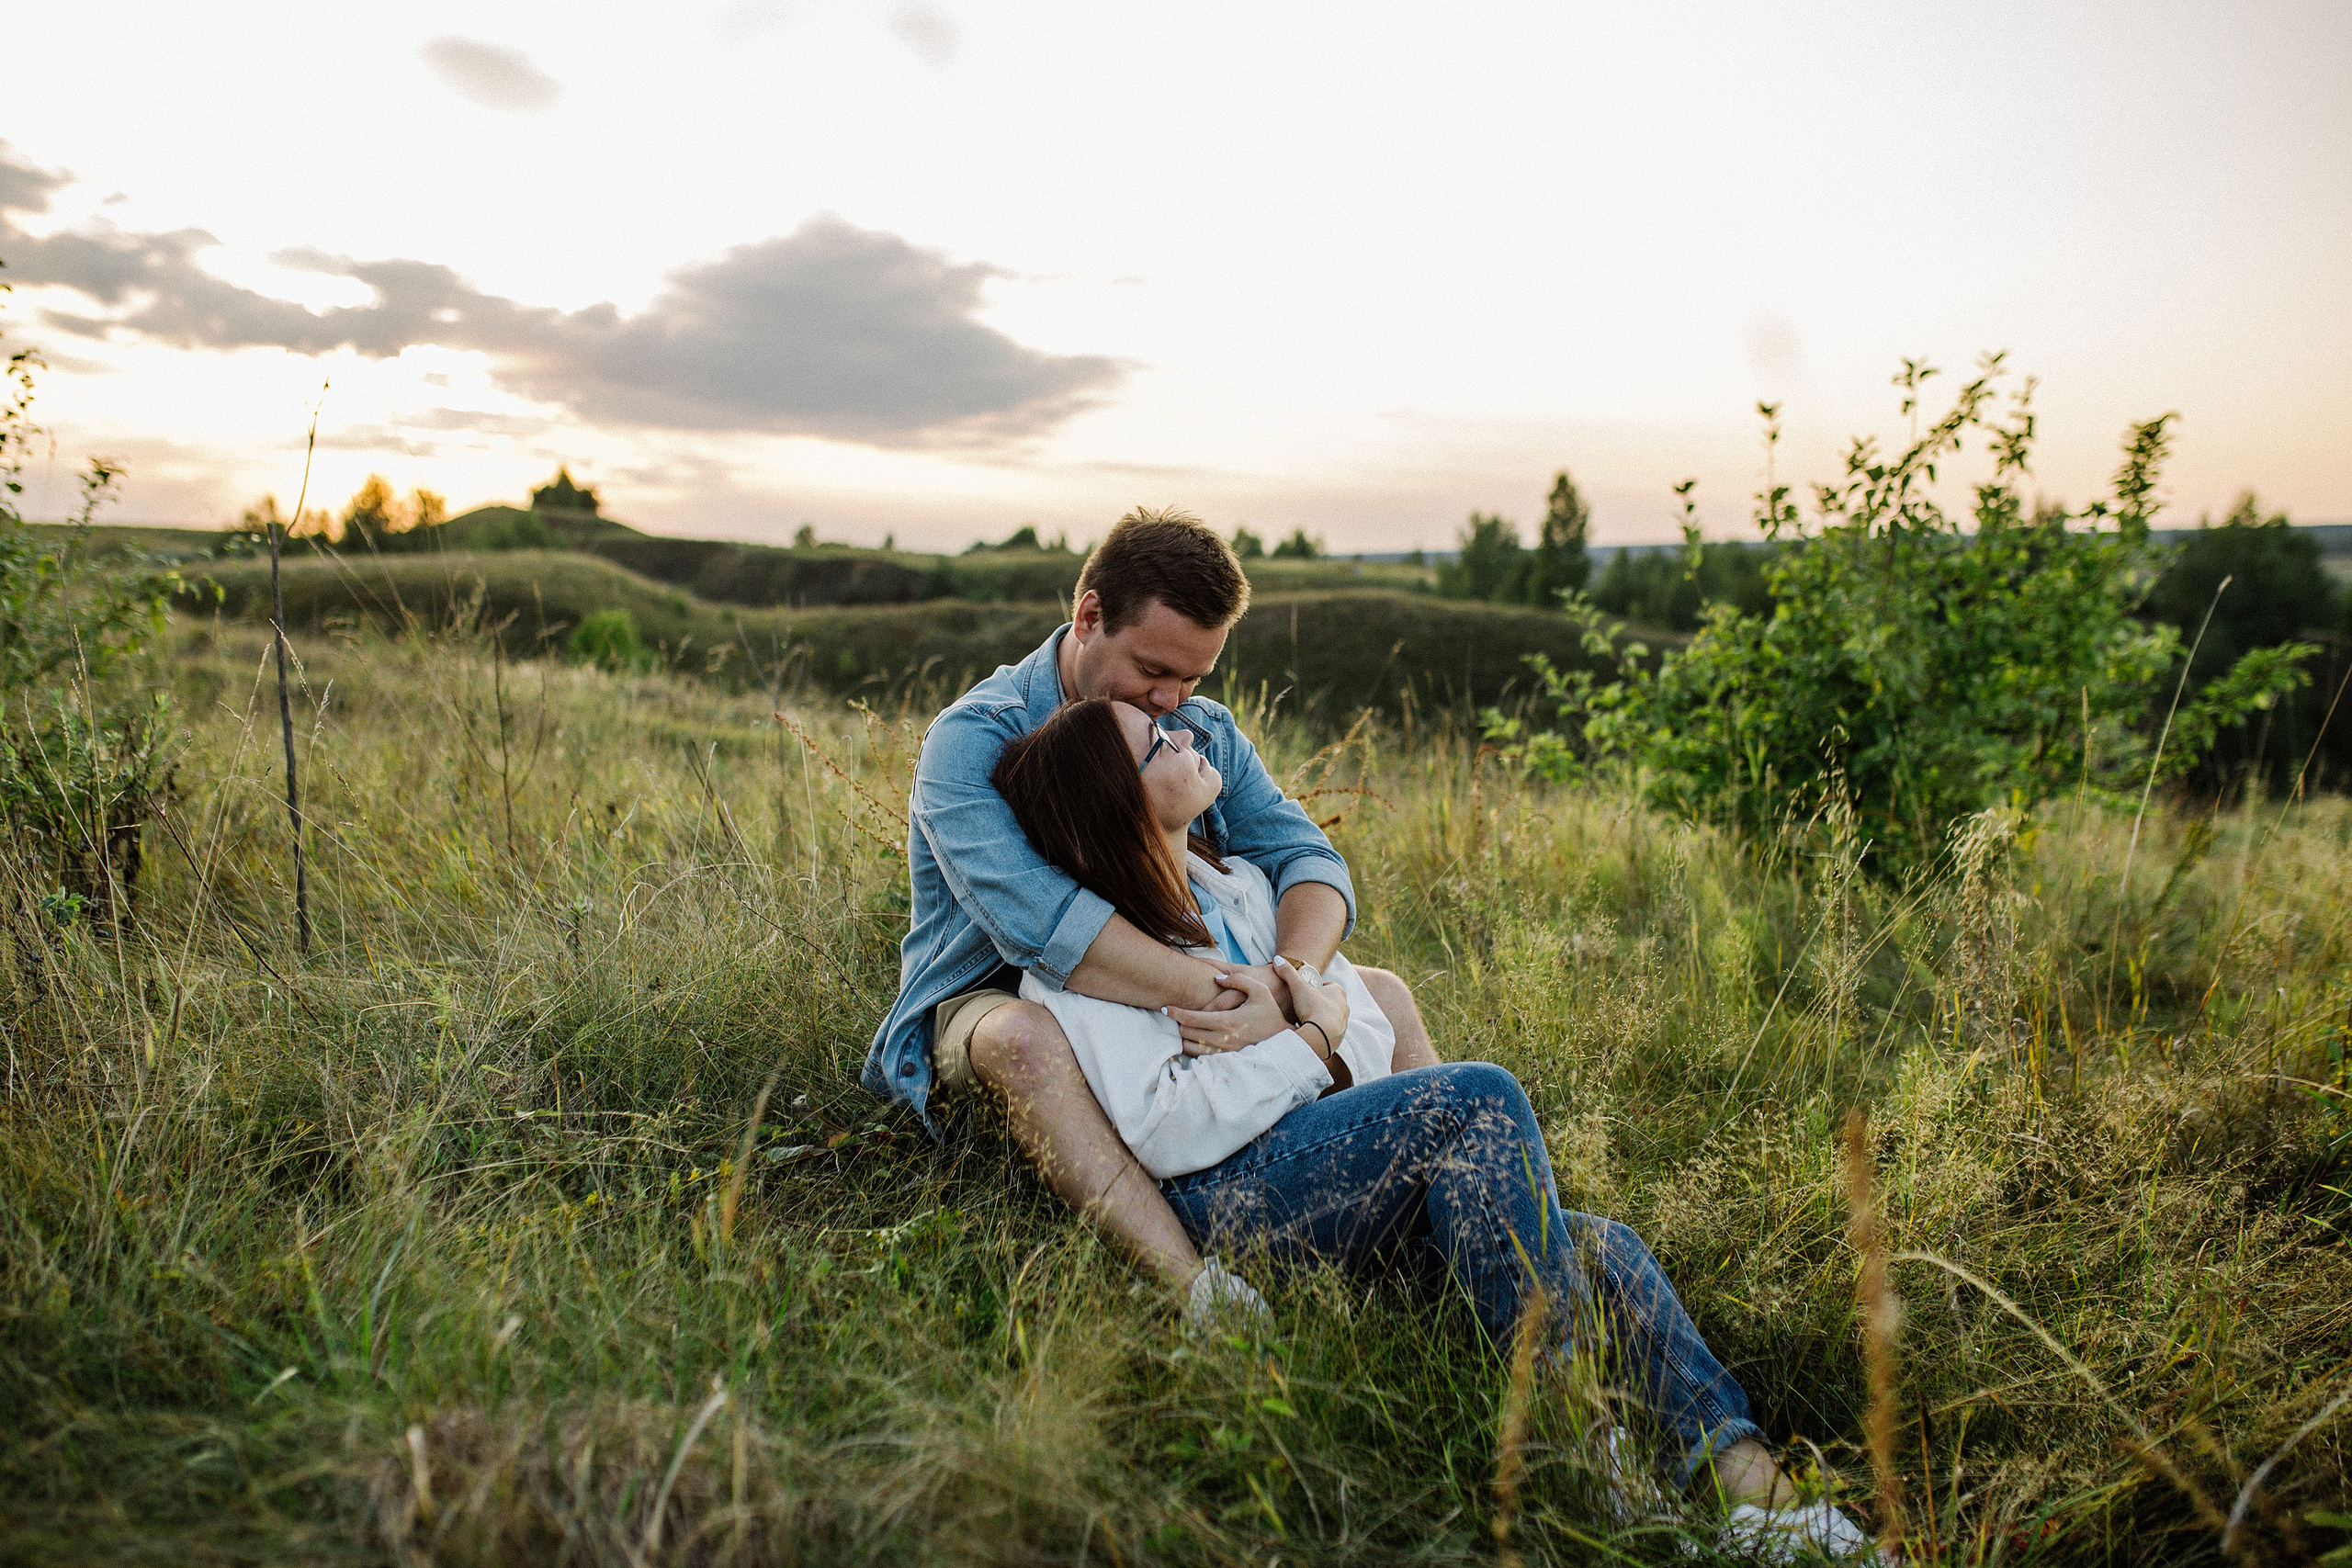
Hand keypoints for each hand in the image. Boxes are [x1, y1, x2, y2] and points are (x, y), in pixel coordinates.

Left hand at [1167, 968, 1287, 1055]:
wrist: (1286, 1042)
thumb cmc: (1271, 1014)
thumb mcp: (1259, 990)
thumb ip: (1237, 980)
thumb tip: (1216, 978)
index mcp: (1226, 1021)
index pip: (1190, 1018)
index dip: (1174, 1012)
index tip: (1165, 1008)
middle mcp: (1222, 1040)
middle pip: (1186, 1034)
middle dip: (1177, 1024)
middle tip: (1174, 1016)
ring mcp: (1224, 1054)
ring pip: (1190, 1049)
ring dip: (1183, 1038)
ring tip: (1182, 1028)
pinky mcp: (1226, 1062)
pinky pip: (1201, 1058)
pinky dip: (1193, 1050)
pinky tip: (1193, 1041)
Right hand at [1272, 957, 1348, 1058]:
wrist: (1322, 1035)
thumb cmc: (1313, 1007)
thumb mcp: (1298, 987)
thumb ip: (1288, 972)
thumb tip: (1278, 959)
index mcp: (1338, 991)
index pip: (1326, 986)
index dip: (1314, 989)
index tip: (1303, 994)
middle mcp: (1344, 1006)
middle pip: (1328, 1002)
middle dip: (1316, 1004)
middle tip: (1302, 1008)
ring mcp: (1343, 1023)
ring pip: (1329, 1018)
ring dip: (1318, 1019)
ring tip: (1304, 1022)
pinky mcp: (1339, 1038)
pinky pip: (1328, 1033)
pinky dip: (1319, 1032)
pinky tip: (1308, 1033)